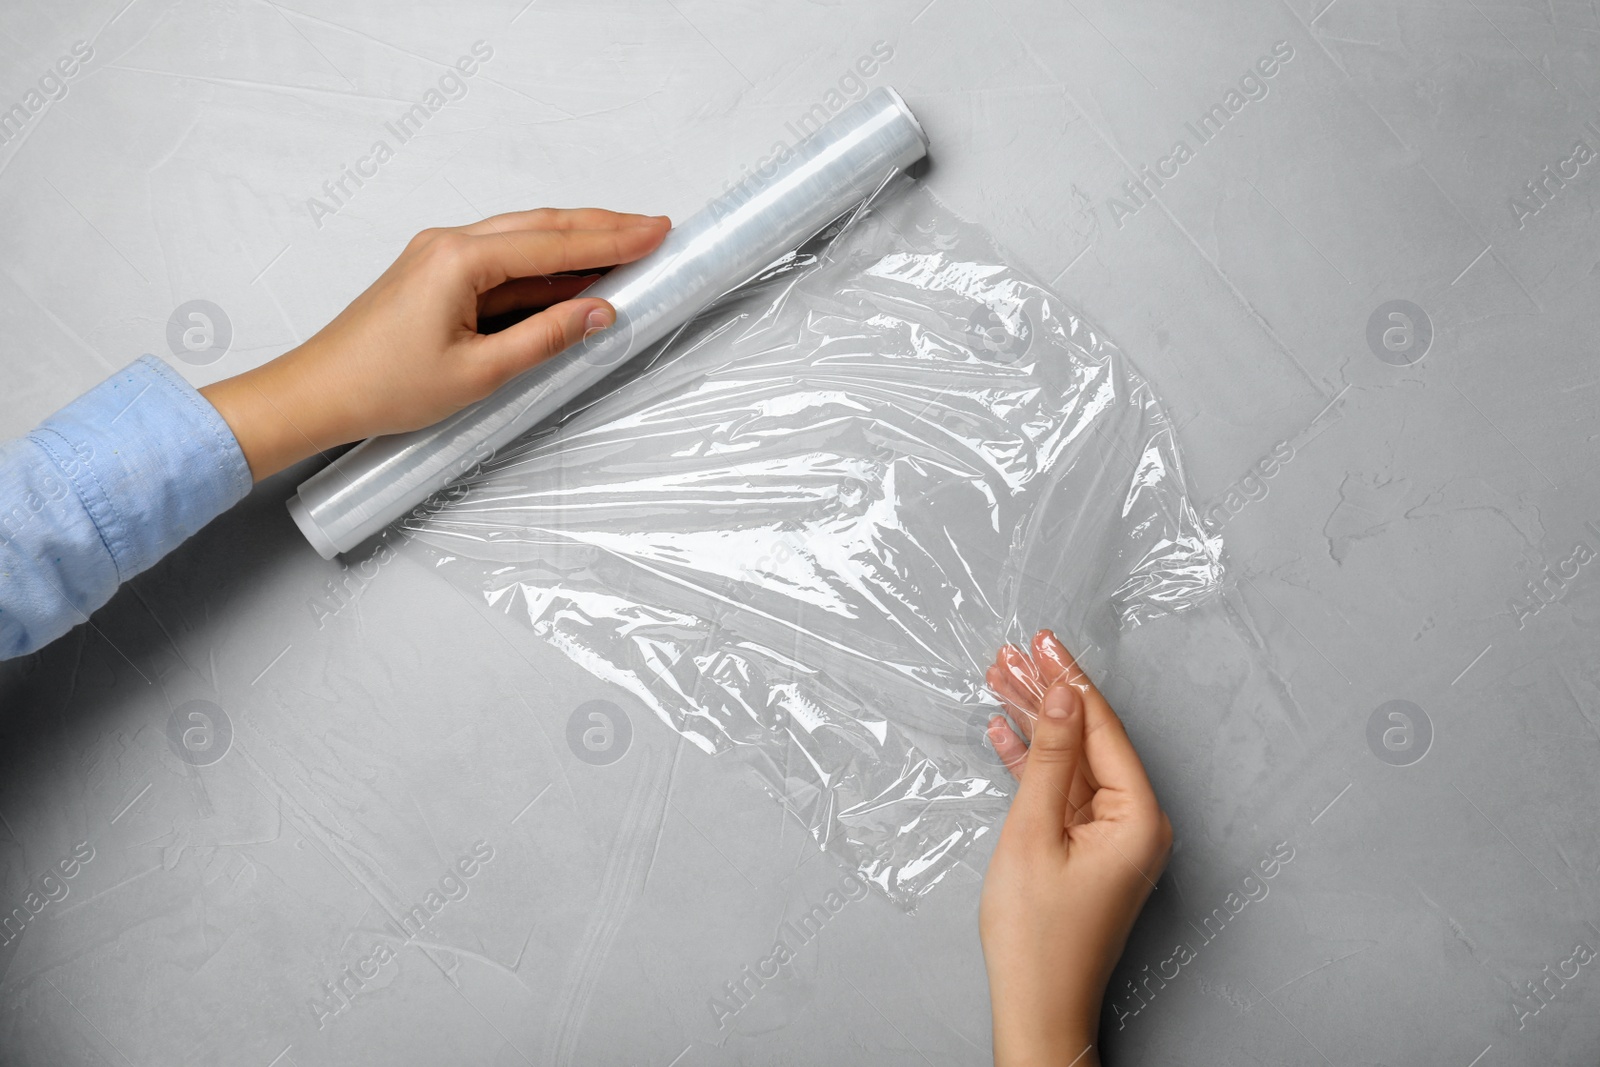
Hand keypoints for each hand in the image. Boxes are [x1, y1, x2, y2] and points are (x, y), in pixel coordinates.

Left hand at [201, 208, 671, 479]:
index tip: (656, 231)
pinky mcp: (434, 273)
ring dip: (574, 239)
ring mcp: (439, 255)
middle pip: (541, 225)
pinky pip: (501, 257)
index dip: (612, 238)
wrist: (318, 393)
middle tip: (653, 227)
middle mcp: (449, 243)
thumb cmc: (385, 386)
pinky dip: (542, 261)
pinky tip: (570, 270)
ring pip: (522, 236)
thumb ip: (545, 337)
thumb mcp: (480, 373)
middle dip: (601, 226)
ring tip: (624, 243)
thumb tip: (598, 312)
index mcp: (460, 259)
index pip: (554, 244)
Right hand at [979, 629, 1171, 1066]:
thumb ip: (1050, 757)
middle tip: (1012, 653)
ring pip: (1070, 760)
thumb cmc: (1037, 938)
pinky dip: (1033, 763)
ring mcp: (1112, 837)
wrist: (1036, 1006)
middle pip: (1087, 738)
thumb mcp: (1033, 832)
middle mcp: (1136, 823)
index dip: (1068, 679)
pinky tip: (1006, 732)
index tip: (1041, 641)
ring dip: (1034, 721)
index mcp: (1139, 818)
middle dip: (1047, 693)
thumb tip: (1063, 696)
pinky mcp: (1088, 850)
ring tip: (999, 678)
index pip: (1100, 728)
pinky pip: (1062, 792)